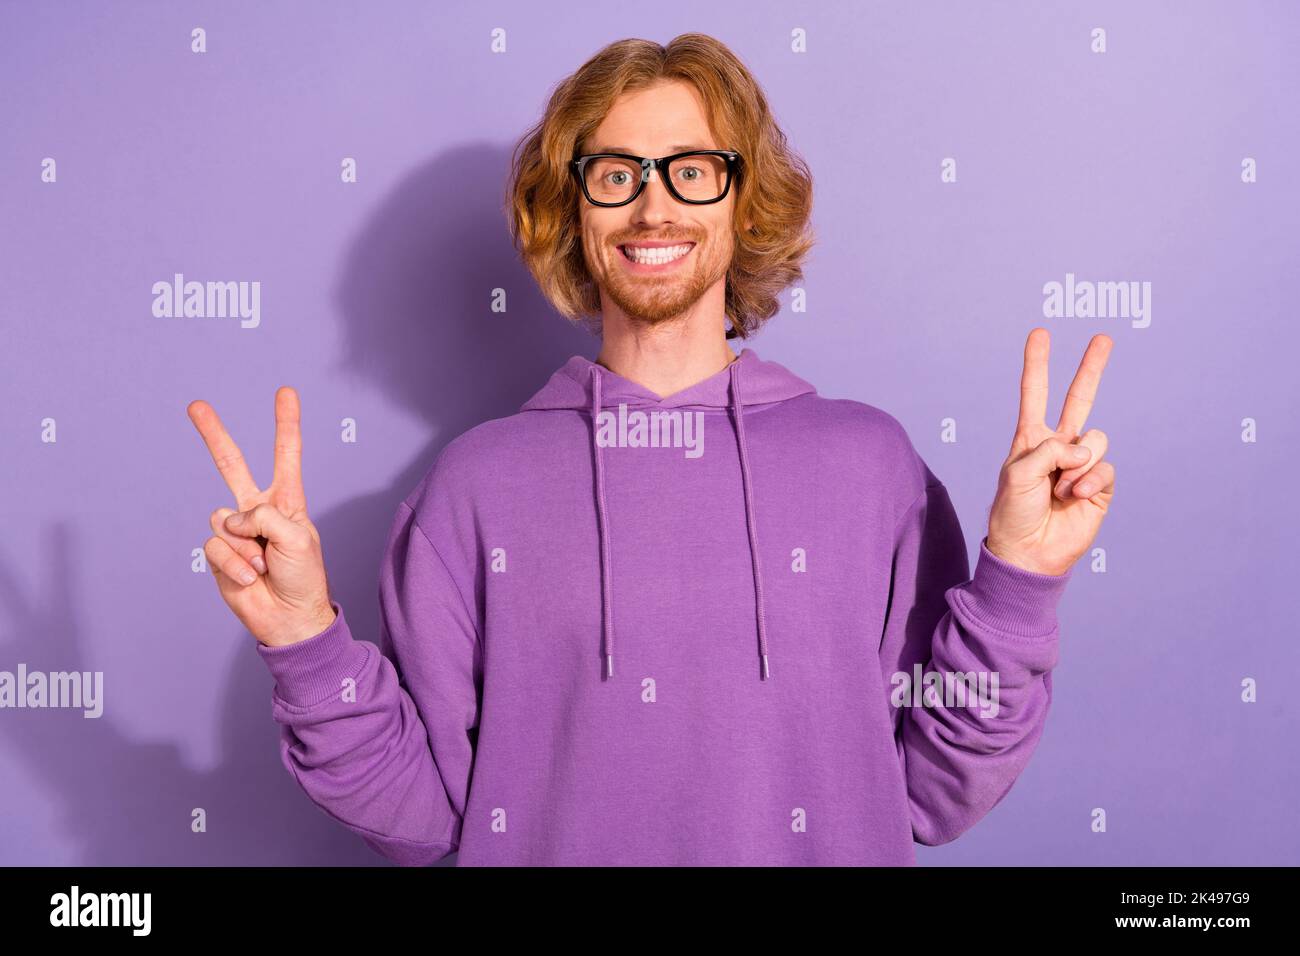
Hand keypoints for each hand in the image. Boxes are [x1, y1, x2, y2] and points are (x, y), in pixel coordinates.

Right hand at [187, 387, 336, 646]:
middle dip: (213, 434)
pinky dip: (234, 564)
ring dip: (246, 547)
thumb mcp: (297, 536)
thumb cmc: (303, 577)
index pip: (285, 456)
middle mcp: (258, 511)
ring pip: (224, 521)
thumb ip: (264, 514)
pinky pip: (216, 547)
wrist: (289, 618)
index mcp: (286, 501)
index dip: (285, 424)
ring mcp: (236, 532)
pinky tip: (250, 577)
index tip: (285, 392)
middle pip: (231, 465)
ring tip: (264, 565)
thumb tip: (230, 518)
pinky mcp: (220, 555)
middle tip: (195, 404)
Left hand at [986, 328, 1115, 576]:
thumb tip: (1086, 448)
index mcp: (1031, 439)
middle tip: (1103, 337)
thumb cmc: (1013, 512)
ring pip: (1096, 438)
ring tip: (1060, 488)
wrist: (1028, 552)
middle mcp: (1058, 446)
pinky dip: (1089, 480)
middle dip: (1091, 368)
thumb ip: (1050, 448)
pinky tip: (1074, 496)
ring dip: (1078, 462)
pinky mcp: (1100, 485)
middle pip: (1079, 399)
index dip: (1037, 364)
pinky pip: (1104, 467)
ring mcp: (1082, 465)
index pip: (1035, 394)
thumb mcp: (1018, 472)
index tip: (1040, 333)